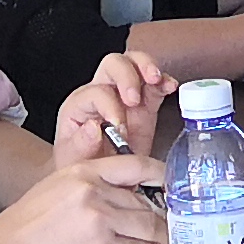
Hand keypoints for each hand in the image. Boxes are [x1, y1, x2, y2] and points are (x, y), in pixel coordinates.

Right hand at [0, 153, 170, 243]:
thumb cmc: (23, 227)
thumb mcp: (54, 187)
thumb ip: (88, 185)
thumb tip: (120, 192)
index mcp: (81, 172)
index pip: (134, 164)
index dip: (159, 173)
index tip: (169, 181)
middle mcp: (94, 192)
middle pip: (143, 201)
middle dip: (156, 214)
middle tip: (164, 222)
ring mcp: (100, 221)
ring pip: (148, 226)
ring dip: (158, 236)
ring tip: (161, 240)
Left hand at [52, 47, 168, 164]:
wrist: (98, 180)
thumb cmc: (82, 167)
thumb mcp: (74, 161)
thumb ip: (81, 144)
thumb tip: (93, 126)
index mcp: (80, 105)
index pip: (96, 92)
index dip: (109, 107)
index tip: (119, 128)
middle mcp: (102, 93)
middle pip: (113, 65)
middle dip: (127, 76)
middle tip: (134, 99)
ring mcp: (125, 96)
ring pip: (134, 64)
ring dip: (147, 67)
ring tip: (156, 79)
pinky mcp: (145, 105)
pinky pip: (155, 84)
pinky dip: (164, 81)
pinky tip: (169, 87)